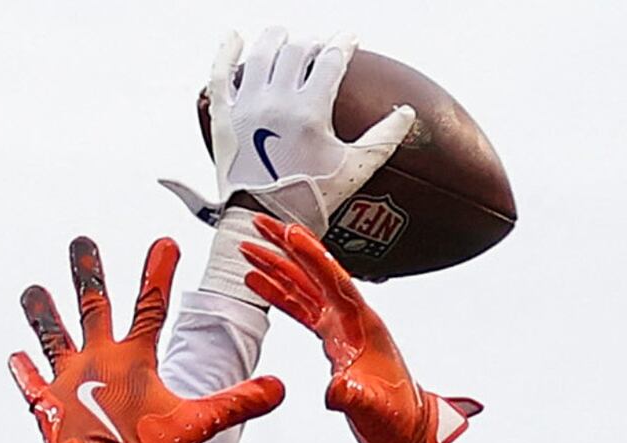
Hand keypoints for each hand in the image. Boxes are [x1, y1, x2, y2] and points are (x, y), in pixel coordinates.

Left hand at [9, 236, 284, 442]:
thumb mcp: (199, 424)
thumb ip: (239, 402)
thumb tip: (281, 387)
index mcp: (133, 359)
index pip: (151, 304)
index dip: (159, 271)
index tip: (164, 241)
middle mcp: (96, 360)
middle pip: (92, 306)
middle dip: (88, 271)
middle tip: (80, 241)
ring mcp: (67, 382)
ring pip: (51, 336)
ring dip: (43, 312)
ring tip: (32, 289)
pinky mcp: (46, 407)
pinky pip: (32, 383)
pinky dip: (25, 370)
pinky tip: (16, 356)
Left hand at [161, 26, 415, 235]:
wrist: (265, 223)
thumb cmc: (312, 200)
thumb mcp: (356, 170)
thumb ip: (384, 138)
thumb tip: (407, 113)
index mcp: (310, 111)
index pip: (331, 59)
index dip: (344, 43)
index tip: (350, 39)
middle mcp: (276, 101)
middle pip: (297, 50)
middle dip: (312, 43)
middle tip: (319, 48)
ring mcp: (246, 107)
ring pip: (261, 53)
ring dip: (275, 38)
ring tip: (282, 36)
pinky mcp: (223, 117)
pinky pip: (220, 75)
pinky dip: (226, 52)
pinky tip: (234, 38)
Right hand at [239, 216, 480, 442]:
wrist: (404, 432)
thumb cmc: (396, 416)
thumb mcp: (373, 407)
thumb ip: (353, 397)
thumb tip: (335, 391)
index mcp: (364, 323)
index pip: (333, 278)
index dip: (311, 254)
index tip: (289, 231)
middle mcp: (352, 318)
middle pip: (314, 272)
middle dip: (286, 246)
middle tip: (259, 223)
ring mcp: (341, 327)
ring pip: (303, 286)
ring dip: (276, 266)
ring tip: (249, 249)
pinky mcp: (332, 339)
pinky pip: (299, 308)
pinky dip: (278, 294)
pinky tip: (257, 284)